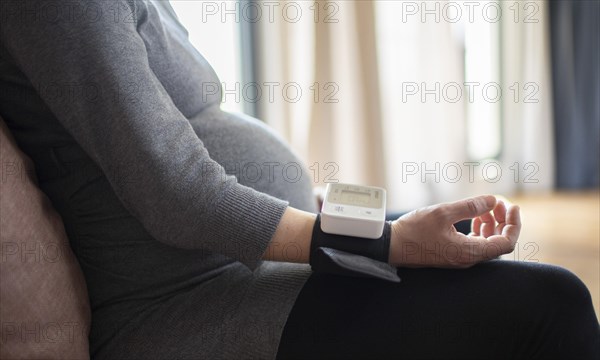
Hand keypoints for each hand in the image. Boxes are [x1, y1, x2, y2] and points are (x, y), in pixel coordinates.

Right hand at [389, 195, 520, 267]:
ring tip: (488, 207)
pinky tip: (476, 217)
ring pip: (488, 243)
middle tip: (499, 203)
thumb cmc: (414, 230)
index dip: (514, 224)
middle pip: (499, 242)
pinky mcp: (453, 254)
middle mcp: (468, 259)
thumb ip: (470, 207)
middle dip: (504, 221)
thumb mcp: (442, 213)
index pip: (506, 243)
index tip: (512, 206)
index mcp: (469, 252)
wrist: (392, 245)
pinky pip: (476, 244)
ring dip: (492, 224)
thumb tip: (492, 200)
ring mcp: (461, 258)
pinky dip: (480, 229)